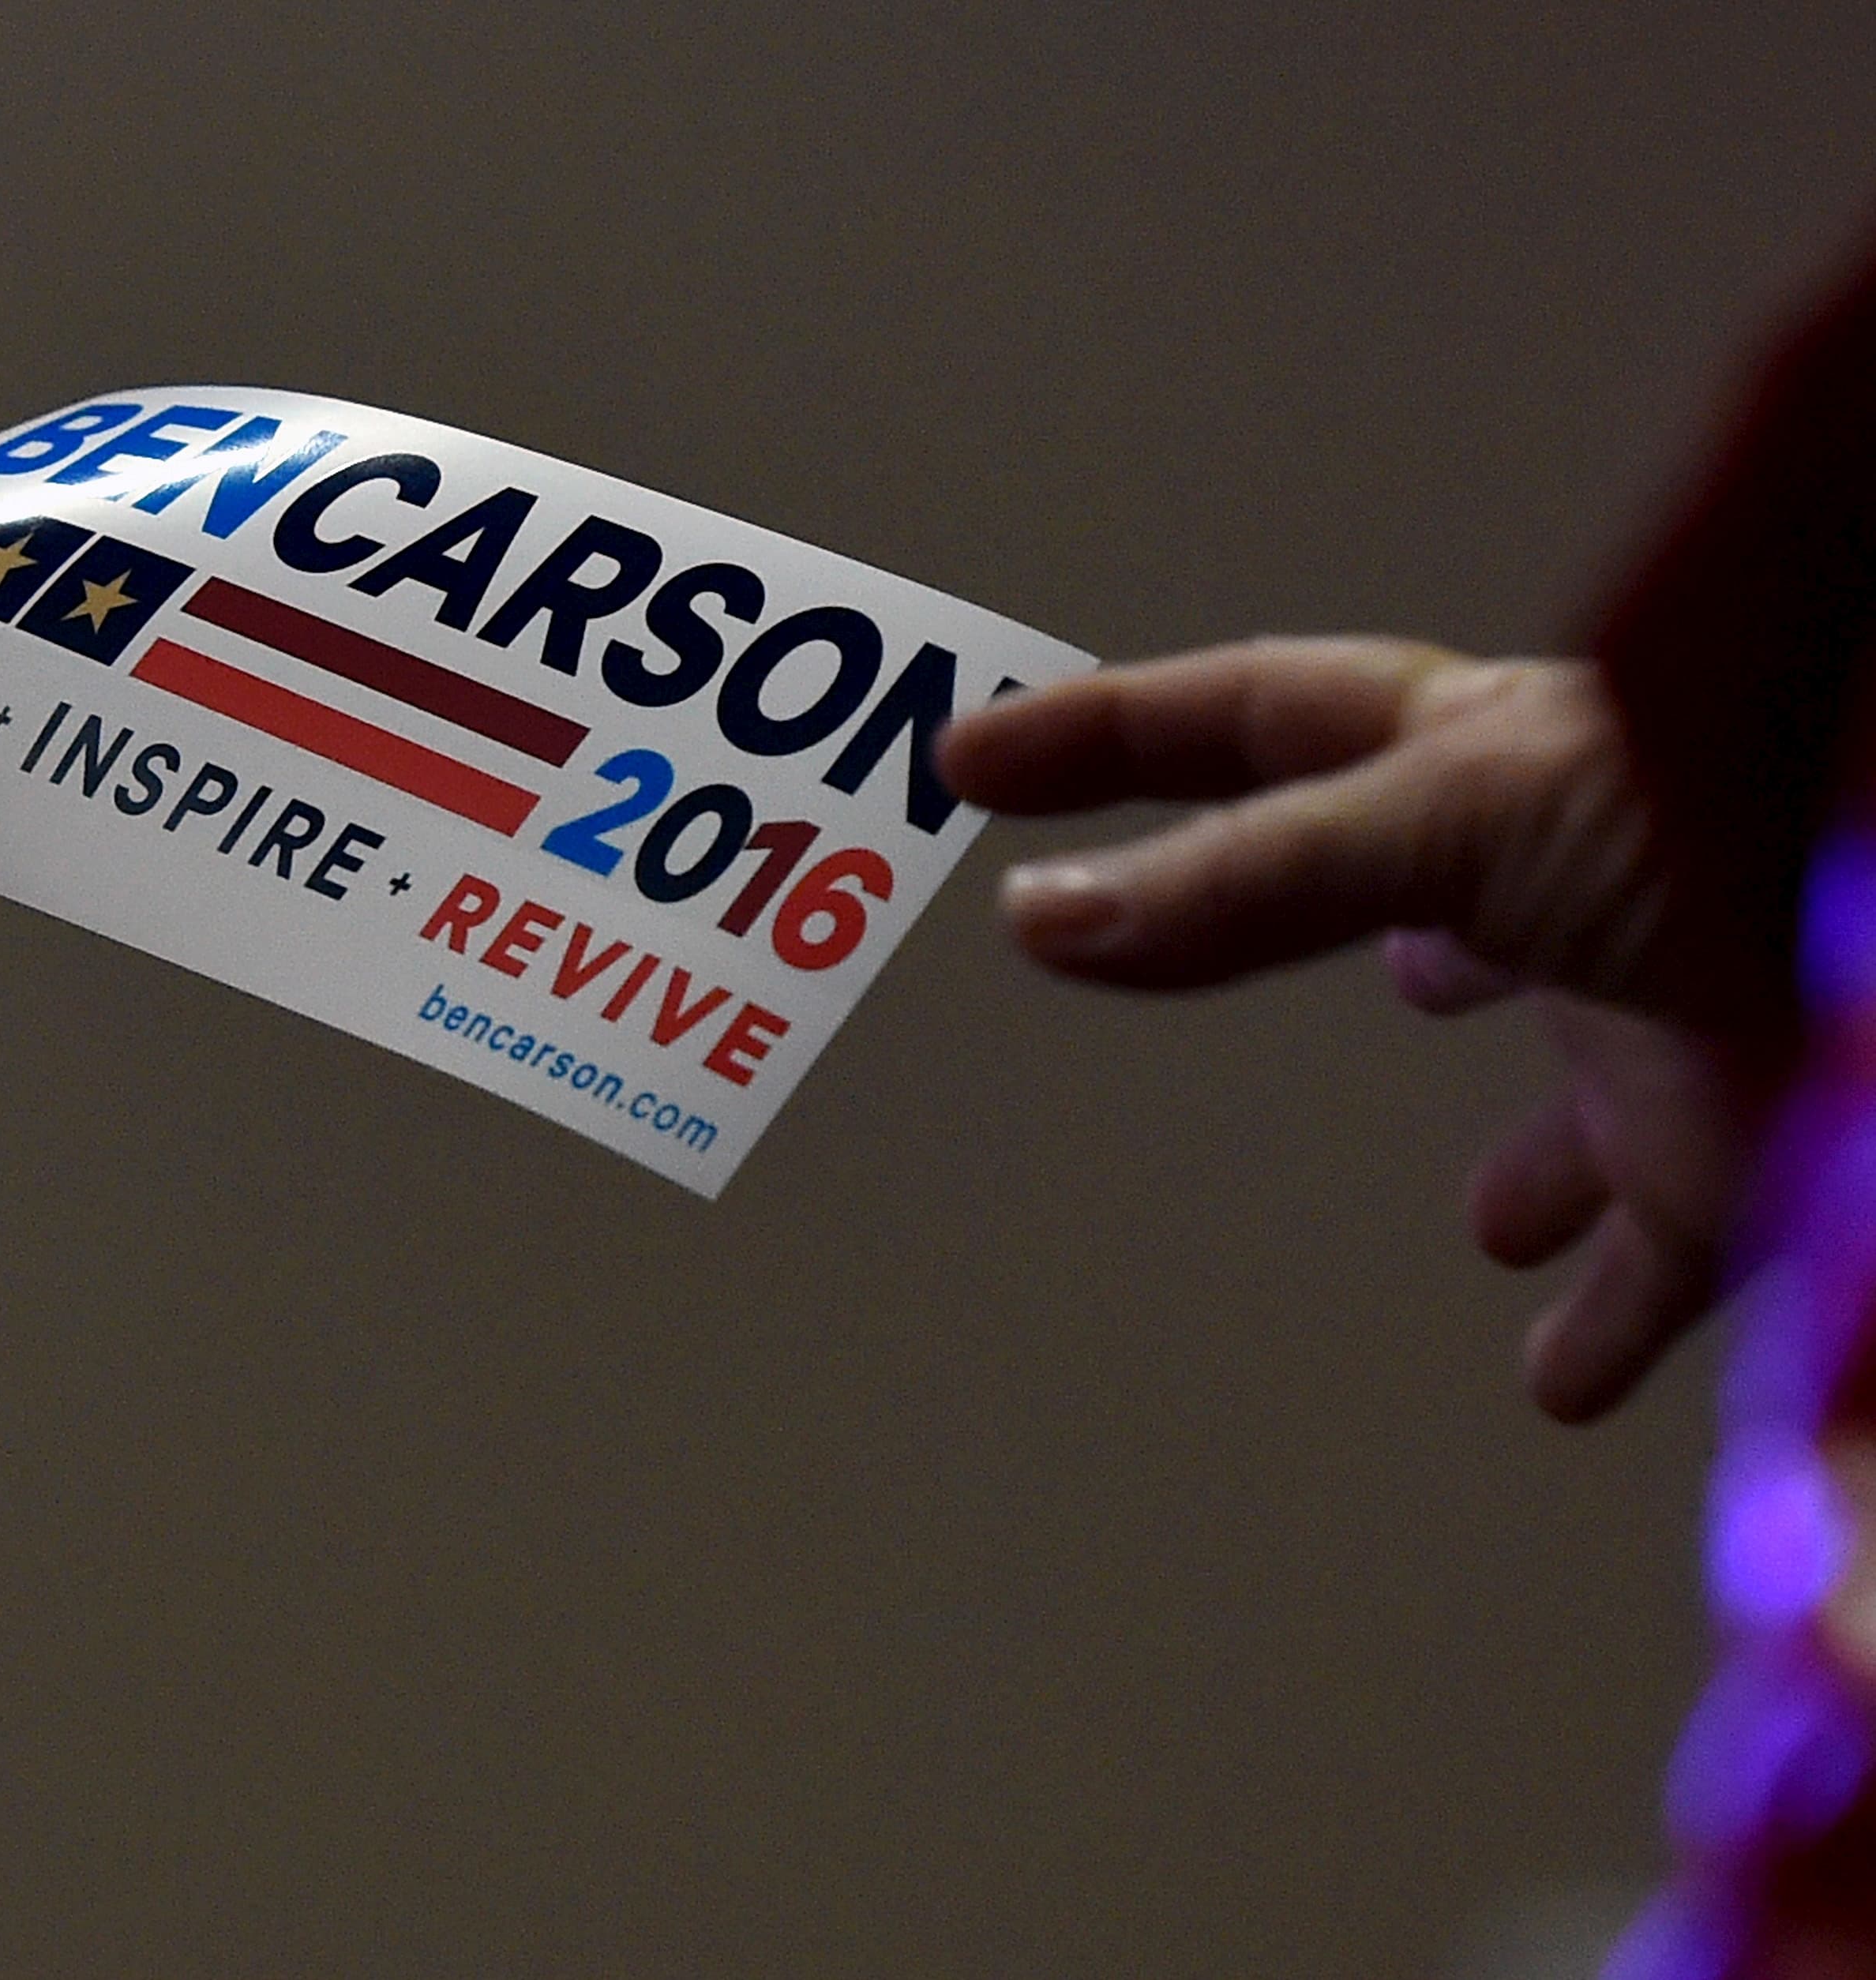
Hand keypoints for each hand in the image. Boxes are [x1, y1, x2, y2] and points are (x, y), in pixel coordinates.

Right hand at [935, 636, 1789, 1418]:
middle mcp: (1547, 881)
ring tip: (1486, 1217)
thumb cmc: (1718, 809)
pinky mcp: (1727, 1156)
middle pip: (1362, 894)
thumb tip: (1041, 921)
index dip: (1098, 735)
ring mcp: (1645, 1012)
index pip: (1240, 728)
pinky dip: (1601, 1326)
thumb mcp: (1444, 821)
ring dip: (1524, 1161)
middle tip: (1128, 922)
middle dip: (1250, 910)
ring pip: (1569, 1099)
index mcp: (1463, 766)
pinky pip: (1656, 1264)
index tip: (965, 756)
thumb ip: (1241, 883)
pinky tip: (1553, 1370)